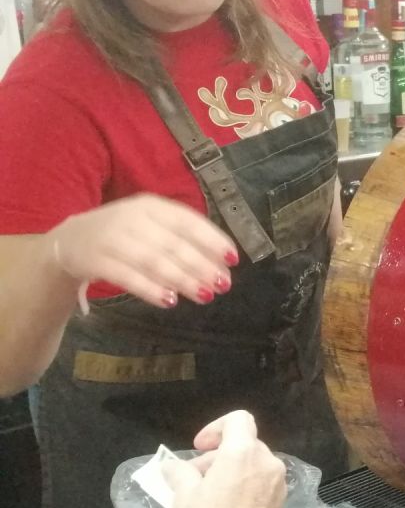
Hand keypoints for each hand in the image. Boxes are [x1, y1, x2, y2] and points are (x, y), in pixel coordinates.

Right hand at [48, 194, 236, 309]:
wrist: (69, 242)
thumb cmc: (124, 236)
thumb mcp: (151, 227)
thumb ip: (183, 240)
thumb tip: (223, 262)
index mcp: (151, 206)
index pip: (187, 221)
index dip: (212, 239)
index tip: (233, 259)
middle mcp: (131, 218)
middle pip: (173, 244)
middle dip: (202, 266)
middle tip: (223, 285)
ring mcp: (111, 238)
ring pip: (153, 261)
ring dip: (182, 279)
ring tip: (204, 295)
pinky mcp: (94, 260)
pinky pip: (126, 277)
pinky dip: (149, 289)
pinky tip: (169, 301)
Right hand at [161, 410, 285, 507]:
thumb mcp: (182, 497)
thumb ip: (181, 472)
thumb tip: (175, 466)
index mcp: (245, 455)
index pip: (239, 420)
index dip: (215, 428)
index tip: (198, 449)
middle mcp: (268, 464)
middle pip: (243, 444)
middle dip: (216, 456)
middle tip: (191, 479)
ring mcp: (278, 485)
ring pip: (252, 464)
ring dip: (228, 472)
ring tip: (204, 496)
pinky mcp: (279, 504)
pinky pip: (260, 483)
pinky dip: (242, 485)